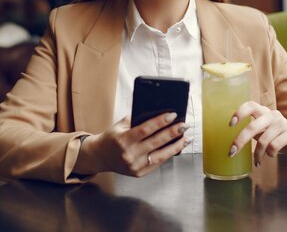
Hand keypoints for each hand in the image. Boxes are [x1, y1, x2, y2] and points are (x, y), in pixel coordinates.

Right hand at [74, 112, 190, 176]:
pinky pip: (158, 163)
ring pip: (160, 156)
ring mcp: (135, 166)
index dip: (160, 122)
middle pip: (156, 142)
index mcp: (122, 140)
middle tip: (184, 125)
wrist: (100, 156)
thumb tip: (159, 113)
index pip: (145, 130)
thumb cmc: (112, 137)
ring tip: (186, 137)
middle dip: (172, 133)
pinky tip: (177, 147)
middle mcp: (129, 155)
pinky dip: (169, 154)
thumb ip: (137, 119)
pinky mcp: (139, 173)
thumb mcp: (120, 125)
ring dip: (176, 146)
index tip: (172, 115)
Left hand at [229, 102, 286, 165]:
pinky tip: (270, 155)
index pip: (250, 105)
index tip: (230, 124)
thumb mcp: (263, 130)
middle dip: (240, 140)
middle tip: (232, 153)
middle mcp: (272, 115)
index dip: (239, 113)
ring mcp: (282, 123)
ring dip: (257, 154)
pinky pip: (274, 146)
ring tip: (257, 161)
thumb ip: (251, 129)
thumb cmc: (276, 136)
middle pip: (252, 126)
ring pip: (263, 140)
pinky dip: (269, 154)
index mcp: (263, 112)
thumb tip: (232, 139)